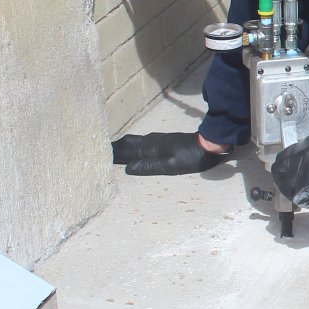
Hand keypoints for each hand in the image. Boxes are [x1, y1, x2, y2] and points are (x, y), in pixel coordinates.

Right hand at [110, 132, 229, 175]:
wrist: (209, 144)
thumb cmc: (191, 157)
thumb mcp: (170, 165)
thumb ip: (149, 166)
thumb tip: (128, 168)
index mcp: (150, 148)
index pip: (126, 151)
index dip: (113, 154)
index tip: (98, 156)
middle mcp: (151, 141)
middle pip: (128, 143)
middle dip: (115, 148)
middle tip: (101, 152)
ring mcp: (158, 139)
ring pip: (135, 141)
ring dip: (123, 146)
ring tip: (113, 150)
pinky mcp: (165, 140)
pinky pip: (142, 141)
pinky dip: (133, 145)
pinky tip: (135, 148)